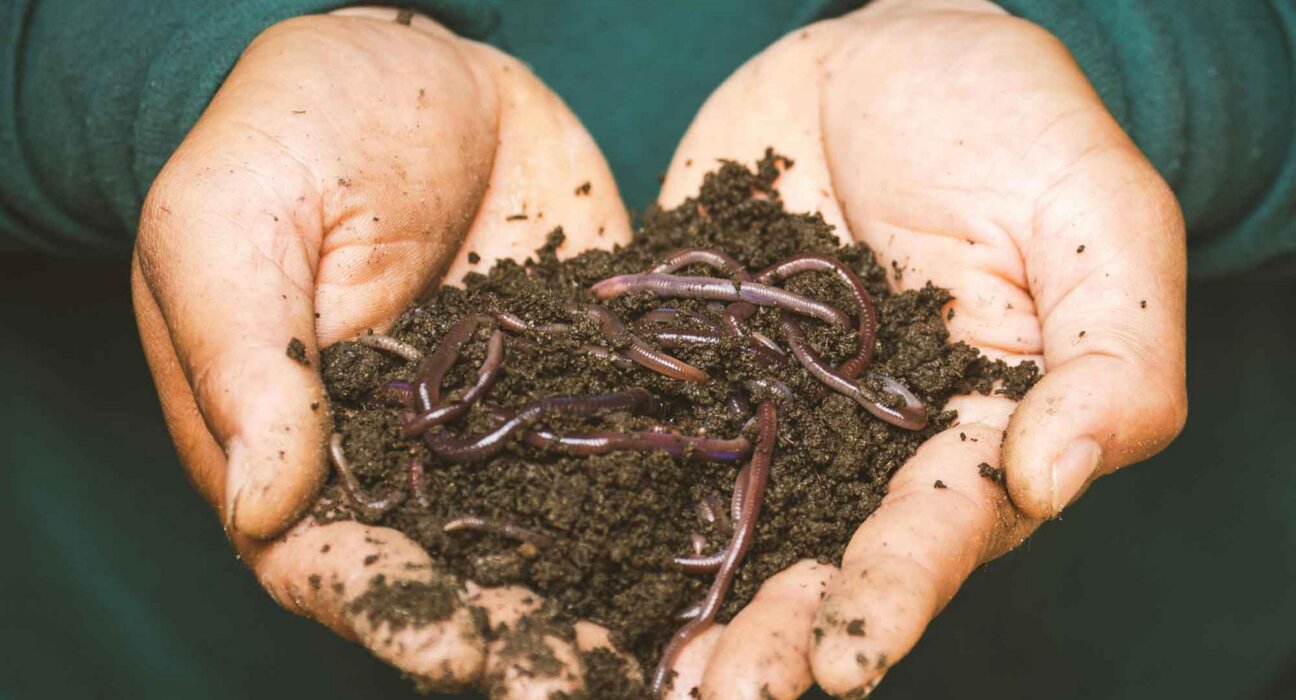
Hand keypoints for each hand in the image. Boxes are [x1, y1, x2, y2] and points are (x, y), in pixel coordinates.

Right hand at [132, 8, 634, 694]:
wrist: (417, 64)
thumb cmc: (292, 129)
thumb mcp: (232, 220)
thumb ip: (246, 358)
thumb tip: (266, 503)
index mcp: (300, 443)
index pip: (335, 560)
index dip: (394, 614)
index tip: (462, 651)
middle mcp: (409, 459)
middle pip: (456, 575)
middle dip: (516, 638)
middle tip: (583, 686)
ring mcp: (505, 425)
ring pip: (550, 534)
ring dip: (599, 601)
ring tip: (662, 660)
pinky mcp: (584, 379)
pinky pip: (624, 448)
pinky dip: (666, 503)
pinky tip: (723, 546)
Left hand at [656, 0, 1186, 695]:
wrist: (880, 55)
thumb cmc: (1011, 122)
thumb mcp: (1094, 217)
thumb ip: (1111, 354)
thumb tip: (1055, 478)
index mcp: (972, 430)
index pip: (937, 530)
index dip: (893, 596)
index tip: (843, 661)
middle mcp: (865, 448)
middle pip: (821, 559)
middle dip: (774, 637)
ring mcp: (773, 412)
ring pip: (729, 527)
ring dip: (688, 606)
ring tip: (639, 678)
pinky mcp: (697, 367)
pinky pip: (652, 435)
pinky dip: (609, 496)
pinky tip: (560, 556)